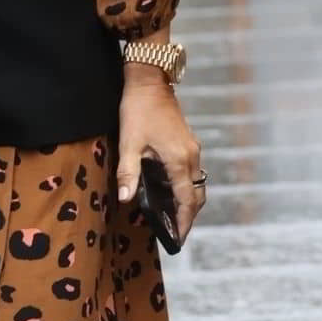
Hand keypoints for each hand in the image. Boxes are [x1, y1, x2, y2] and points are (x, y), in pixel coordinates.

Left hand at [116, 69, 205, 244]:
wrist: (149, 81)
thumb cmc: (138, 110)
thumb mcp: (129, 142)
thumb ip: (129, 172)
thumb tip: (125, 199)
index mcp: (179, 160)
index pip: (186, 200)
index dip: (183, 222)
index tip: (177, 239)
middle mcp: (191, 156)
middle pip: (196, 195)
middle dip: (188, 216)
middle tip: (175, 233)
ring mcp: (192, 148)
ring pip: (196, 184)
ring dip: (188, 202)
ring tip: (173, 217)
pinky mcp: (187, 143)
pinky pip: (191, 172)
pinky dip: (185, 187)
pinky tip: (170, 192)